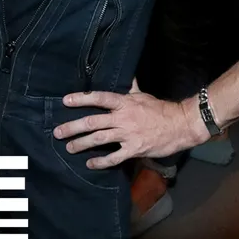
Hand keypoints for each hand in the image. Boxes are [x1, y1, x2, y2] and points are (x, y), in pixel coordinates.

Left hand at [53, 84, 207, 169]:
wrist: (180, 125)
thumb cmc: (160, 108)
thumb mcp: (142, 94)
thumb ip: (130, 86)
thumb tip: (125, 74)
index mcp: (124, 102)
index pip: (99, 98)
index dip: (81, 99)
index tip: (65, 101)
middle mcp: (123, 118)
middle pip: (93, 122)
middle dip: (73, 127)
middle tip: (58, 132)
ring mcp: (128, 135)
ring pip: (99, 139)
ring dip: (82, 144)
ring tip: (69, 147)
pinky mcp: (134, 149)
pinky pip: (114, 157)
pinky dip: (101, 162)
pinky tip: (90, 164)